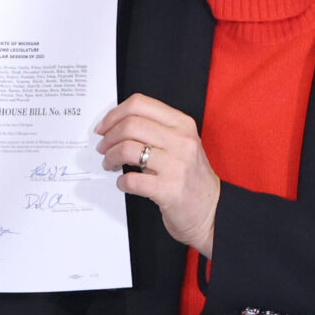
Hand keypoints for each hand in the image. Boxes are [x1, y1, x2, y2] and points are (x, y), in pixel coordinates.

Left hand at [94, 95, 221, 254]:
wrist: (211, 210)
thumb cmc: (191, 177)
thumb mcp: (181, 143)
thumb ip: (156, 129)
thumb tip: (116, 124)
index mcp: (183, 124)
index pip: (140, 104)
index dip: (114, 114)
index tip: (104, 126)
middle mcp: (182, 141)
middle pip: (131, 124)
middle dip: (108, 137)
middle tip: (103, 147)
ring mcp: (177, 166)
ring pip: (127, 149)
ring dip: (110, 157)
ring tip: (110, 164)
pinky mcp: (169, 190)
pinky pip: (132, 180)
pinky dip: (121, 181)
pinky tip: (124, 183)